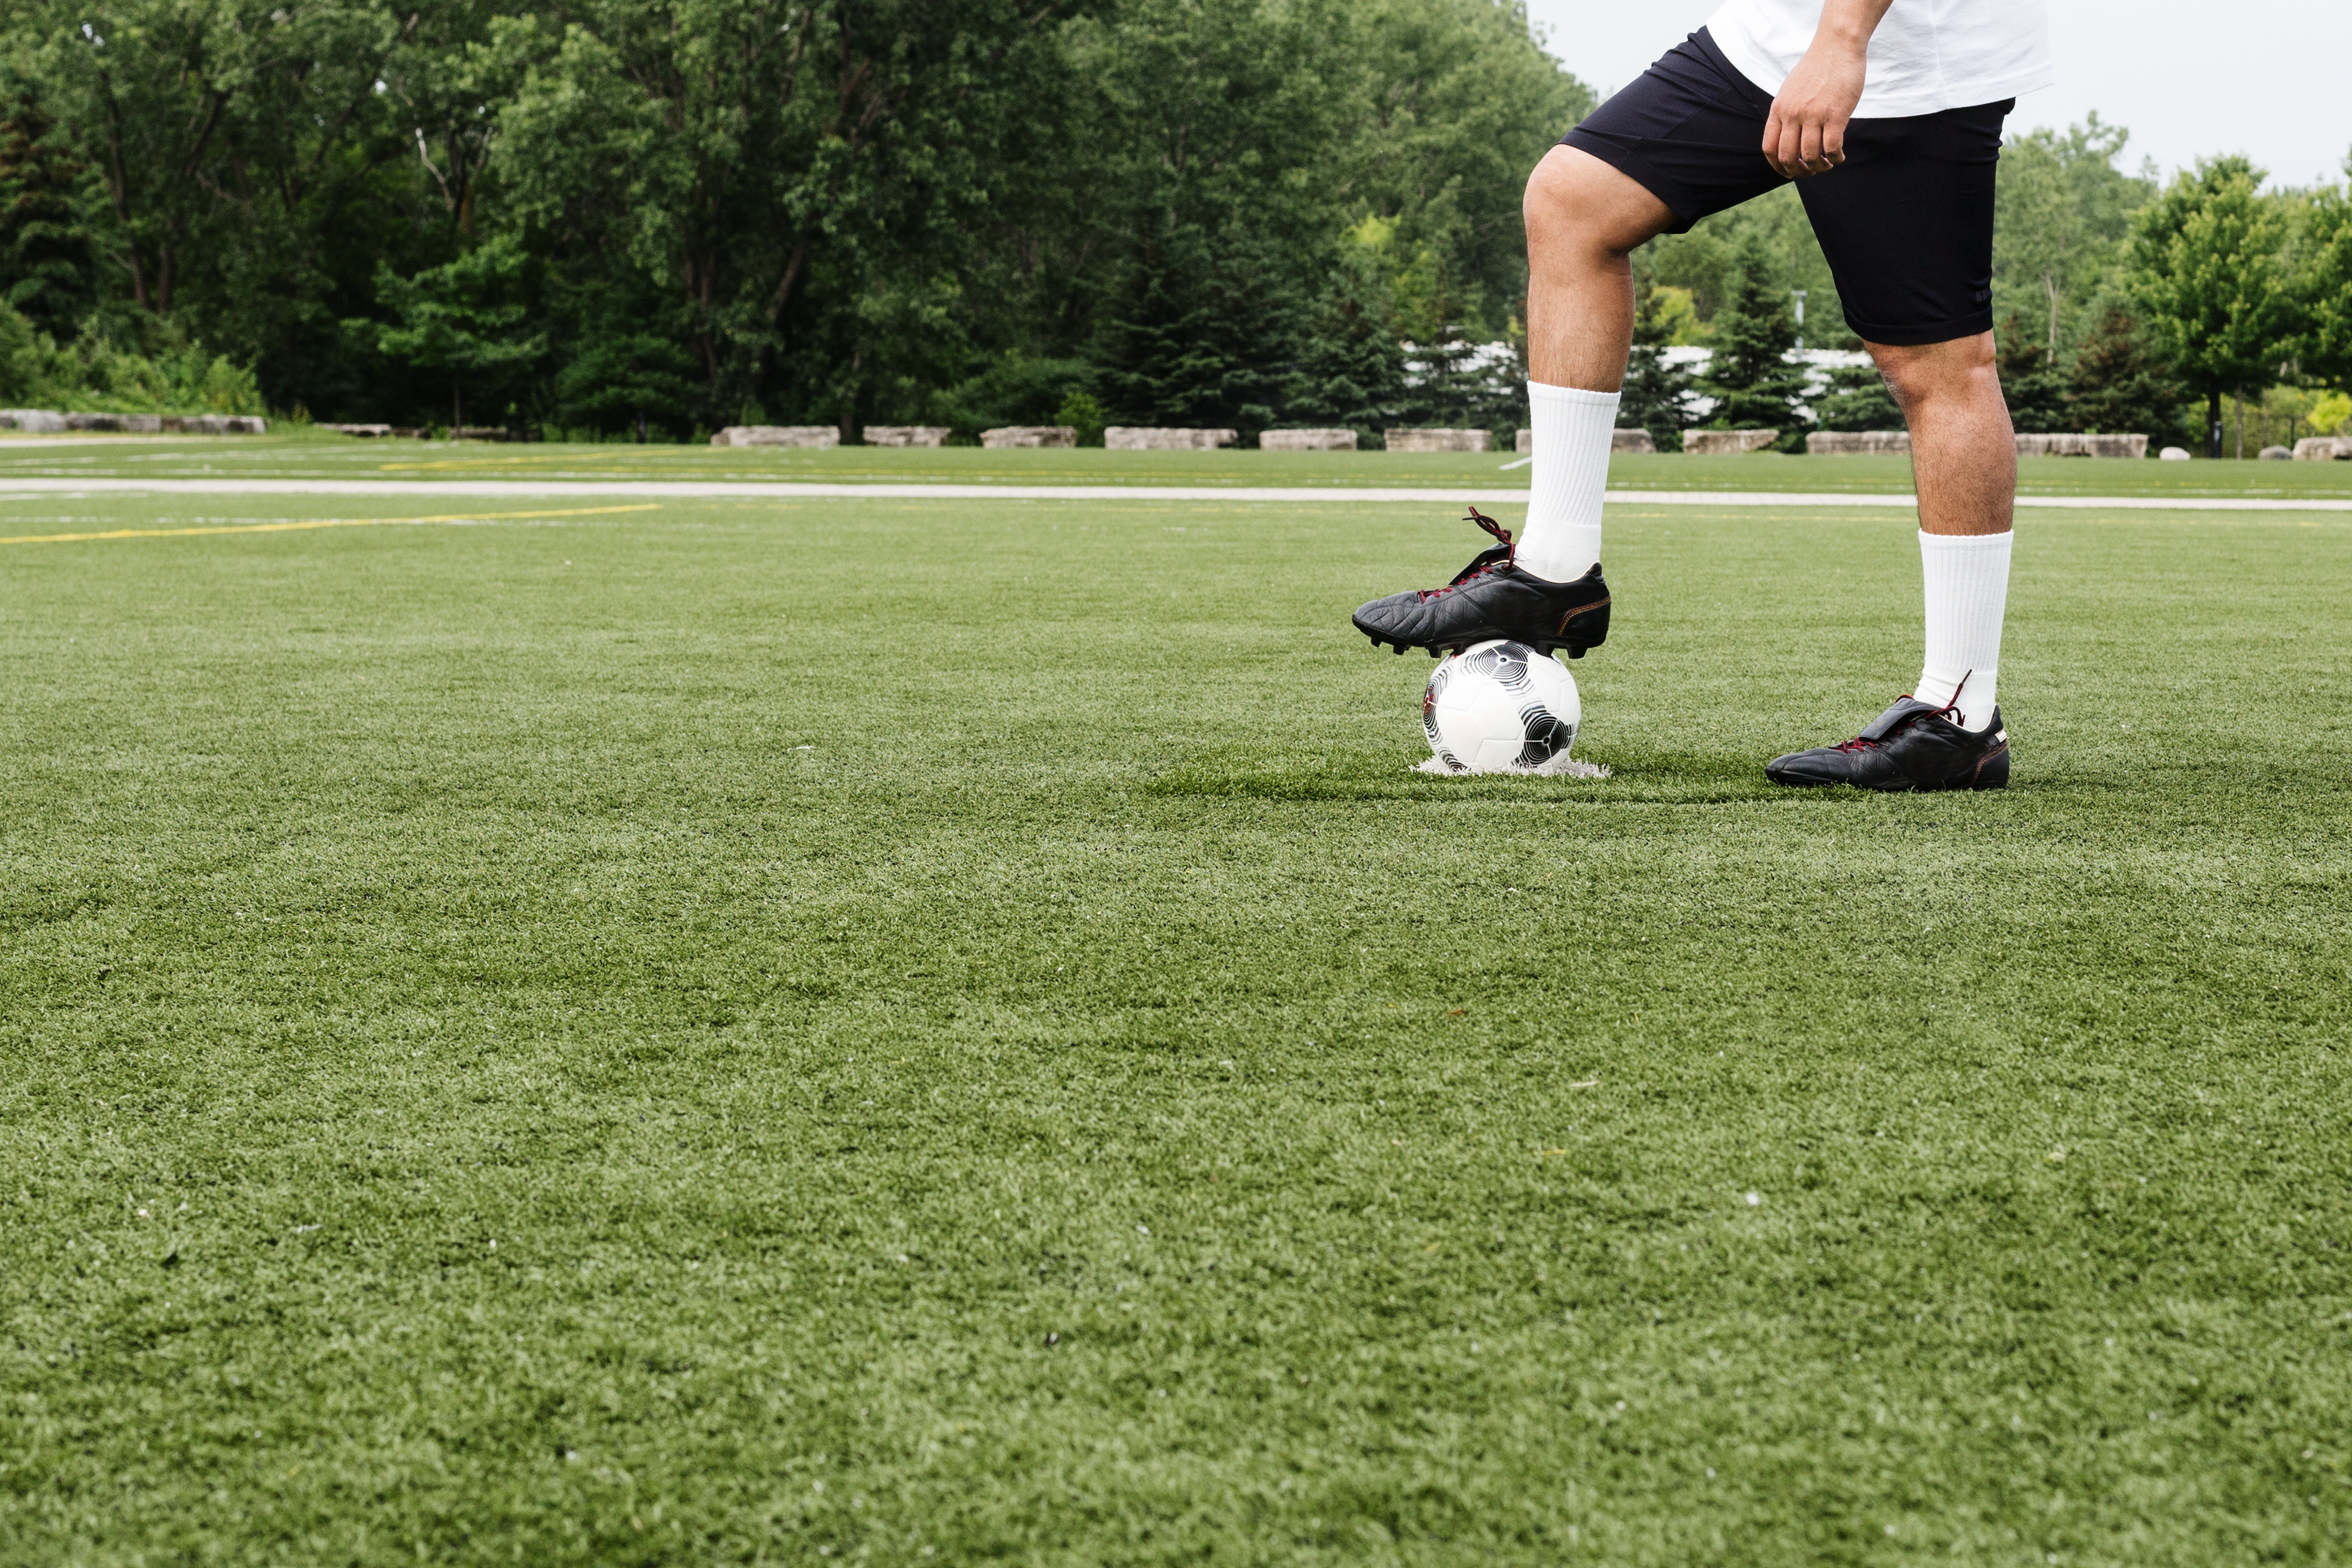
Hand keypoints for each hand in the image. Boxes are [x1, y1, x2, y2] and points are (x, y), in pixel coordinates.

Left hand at [1762, 34, 1868, 177]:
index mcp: (1779, 109)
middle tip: (1810, 171)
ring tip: (1827, 164)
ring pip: (1811, 156)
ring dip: (1820, 167)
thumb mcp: (1790, 91)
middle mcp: (1792, 114)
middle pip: (1788, 157)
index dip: (1778, 166)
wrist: (1837, 46)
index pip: (1770, 148)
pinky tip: (1840, 157)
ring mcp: (1813, 115)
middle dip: (1798, 171)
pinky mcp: (1835, 115)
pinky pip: (1832, 148)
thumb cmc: (1816, 69)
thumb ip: (1786, 113)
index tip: (1789, 172)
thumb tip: (1788, 138)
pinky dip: (1836, 158)